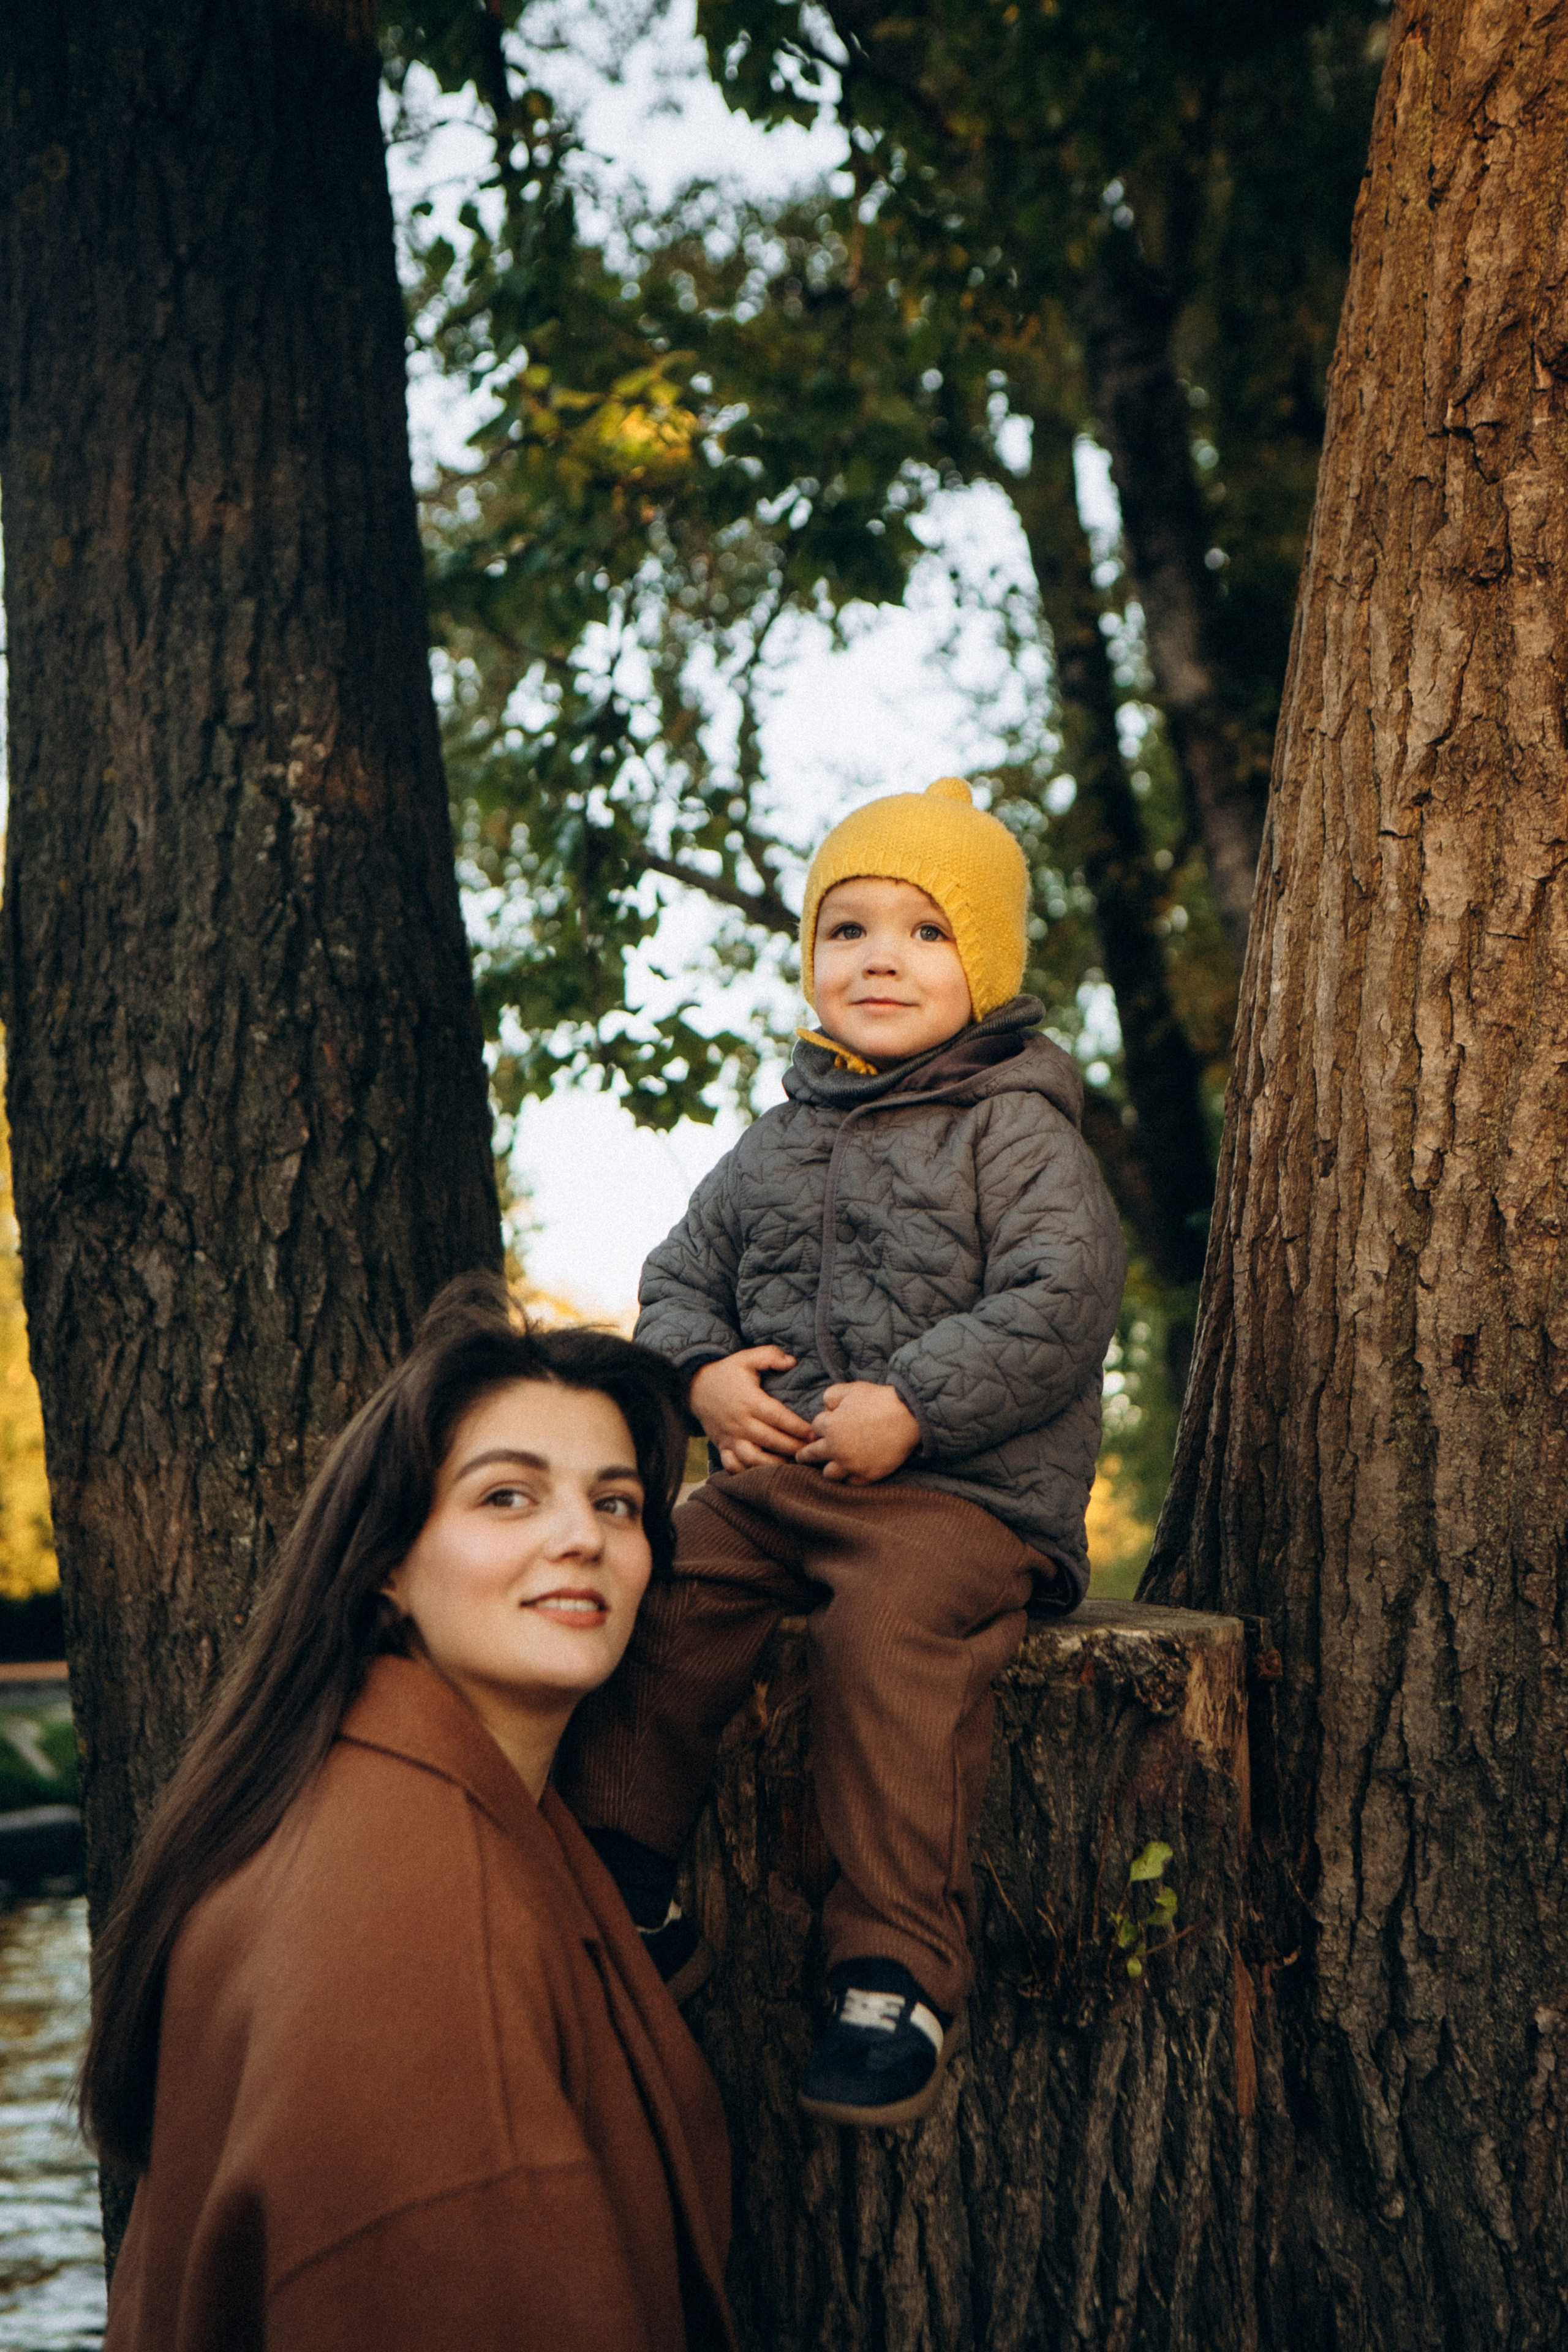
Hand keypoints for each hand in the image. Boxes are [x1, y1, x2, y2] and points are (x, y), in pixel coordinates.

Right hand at [689, 1347, 814, 1472]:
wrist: (693, 1387)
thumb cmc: (726, 1373)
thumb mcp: (746, 1358)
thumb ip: (769, 1356)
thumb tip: (792, 1361)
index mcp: (749, 1401)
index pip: (778, 1417)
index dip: (798, 1427)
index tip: (813, 1432)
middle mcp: (740, 1422)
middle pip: (771, 1440)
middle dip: (793, 1447)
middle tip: (811, 1450)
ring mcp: (730, 1437)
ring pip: (753, 1458)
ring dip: (774, 1464)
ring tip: (791, 1463)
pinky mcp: (722, 1446)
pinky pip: (733, 1465)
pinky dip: (747, 1472)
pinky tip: (763, 1473)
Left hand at [795, 1382, 920, 1483]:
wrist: (908, 1417)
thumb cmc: (879, 1400)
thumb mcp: (851, 1389)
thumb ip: (831, 1396)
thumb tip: (825, 1407)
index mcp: (830, 1427)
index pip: (814, 1428)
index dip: (821, 1424)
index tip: (824, 1425)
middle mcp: (836, 1449)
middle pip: (812, 1455)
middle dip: (804, 1454)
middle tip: (800, 1457)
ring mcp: (852, 1465)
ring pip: (829, 1474)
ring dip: (827, 1468)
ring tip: (827, 1468)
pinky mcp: (867, 1475)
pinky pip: (851, 1483)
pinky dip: (849, 1478)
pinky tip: (849, 1474)